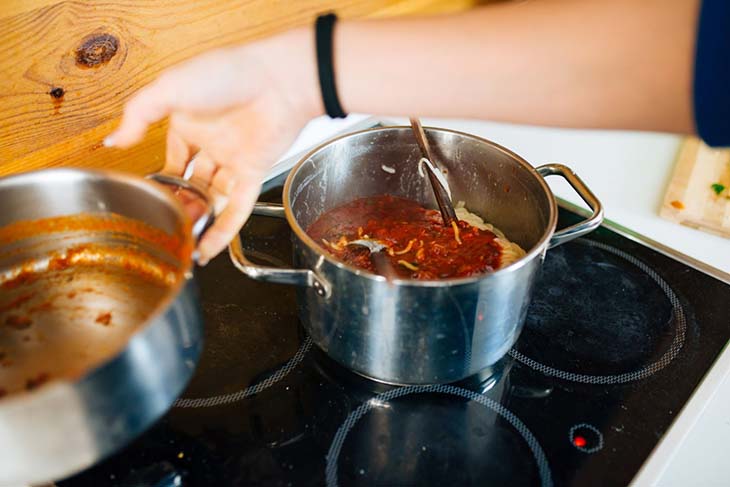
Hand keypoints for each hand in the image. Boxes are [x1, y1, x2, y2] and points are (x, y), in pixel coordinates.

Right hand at [105, 28, 321, 263]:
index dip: (160, 180)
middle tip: (161, 226)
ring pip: (211, 198)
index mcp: (188, 122)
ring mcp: (234, 160)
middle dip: (177, 205)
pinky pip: (237, 208)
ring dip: (197, 220)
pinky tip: (207, 249)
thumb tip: (112, 141)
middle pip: (191, 183)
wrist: (280, 79)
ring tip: (178, 242)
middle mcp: (212, 143)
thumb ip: (137, 114)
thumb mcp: (170, 87)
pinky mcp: (255, 173)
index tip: (146, 200)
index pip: (171, 159)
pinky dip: (222, 230)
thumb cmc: (229, 72)